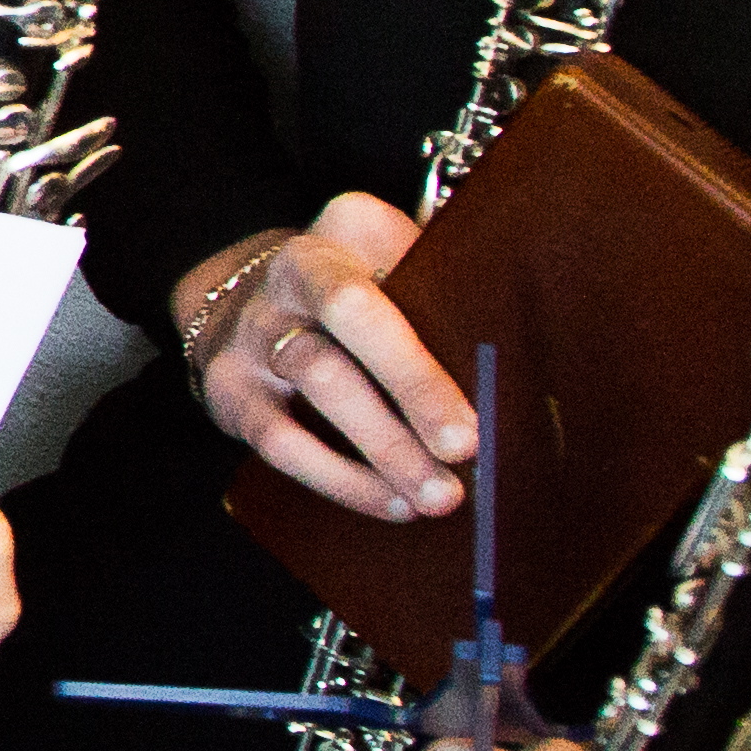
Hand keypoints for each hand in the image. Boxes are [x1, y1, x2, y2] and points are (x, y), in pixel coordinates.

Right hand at [190, 195, 475, 517]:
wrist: (240, 295)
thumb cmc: (345, 278)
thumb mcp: (377, 246)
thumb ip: (433, 265)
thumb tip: (519, 317)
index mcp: (317, 256)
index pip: (354, 305)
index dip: (411, 369)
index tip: (466, 424)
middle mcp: (274, 299)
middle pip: (328, 364)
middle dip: (400, 413)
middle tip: (462, 457)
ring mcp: (245, 350)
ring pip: (310, 408)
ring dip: (381, 457)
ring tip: (438, 496)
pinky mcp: (231, 399)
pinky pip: (283, 448)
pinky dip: (342, 482)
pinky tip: (393, 503)